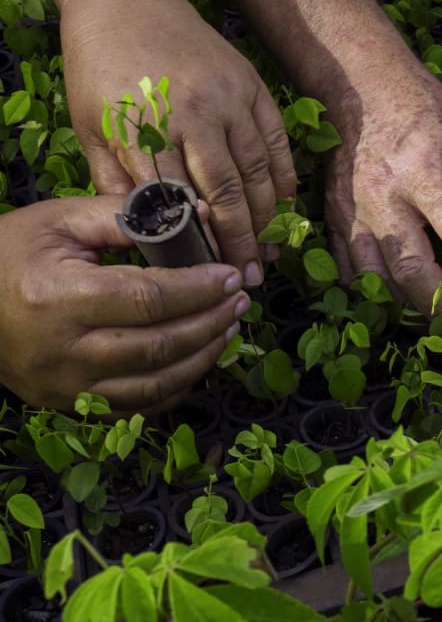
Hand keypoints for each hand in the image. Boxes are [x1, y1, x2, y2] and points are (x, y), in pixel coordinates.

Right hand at [0, 196, 249, 413]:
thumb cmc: (9, 253)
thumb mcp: (59, 220)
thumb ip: (124, 217)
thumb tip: (192, 213)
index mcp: (57, 298)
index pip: (147, 299)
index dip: (197, 290)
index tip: (229, 276)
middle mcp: (62, 351)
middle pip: (159, 346)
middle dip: (210, 322)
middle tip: (239, 300)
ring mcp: (66, 386)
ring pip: (155, 384)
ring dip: (203, 356)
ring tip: (227, 326)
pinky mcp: (69, 405)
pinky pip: (138, 407)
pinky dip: (176, 386)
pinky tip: (198, 358)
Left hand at [60, 0, 295, 286]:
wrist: (127, 0)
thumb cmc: (101, 68)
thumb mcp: (92, 127)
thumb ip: (116, 181)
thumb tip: (143, 235)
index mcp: (148, 128)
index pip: (179, 200)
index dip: (198, 242)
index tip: (207, 275)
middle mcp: (195, 113)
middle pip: (226, 191)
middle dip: (240, 239)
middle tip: (249, 275)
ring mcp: (230, 98)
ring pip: (258, 170)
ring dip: (265, 215)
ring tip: (265, 248)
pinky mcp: (252, 86)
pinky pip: (277, 140)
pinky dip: (283, 175)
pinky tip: (282, 203)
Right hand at [322, 53, 441, 313]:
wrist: (361, 88)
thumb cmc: (428, 112)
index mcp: (428, 174)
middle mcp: (386, 199)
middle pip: (416, 274)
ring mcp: (353, 212)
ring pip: (379, 282)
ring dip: (415, 310)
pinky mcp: (333, 220)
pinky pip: (351, 274)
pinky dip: (379, 295)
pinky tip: (404, 301)